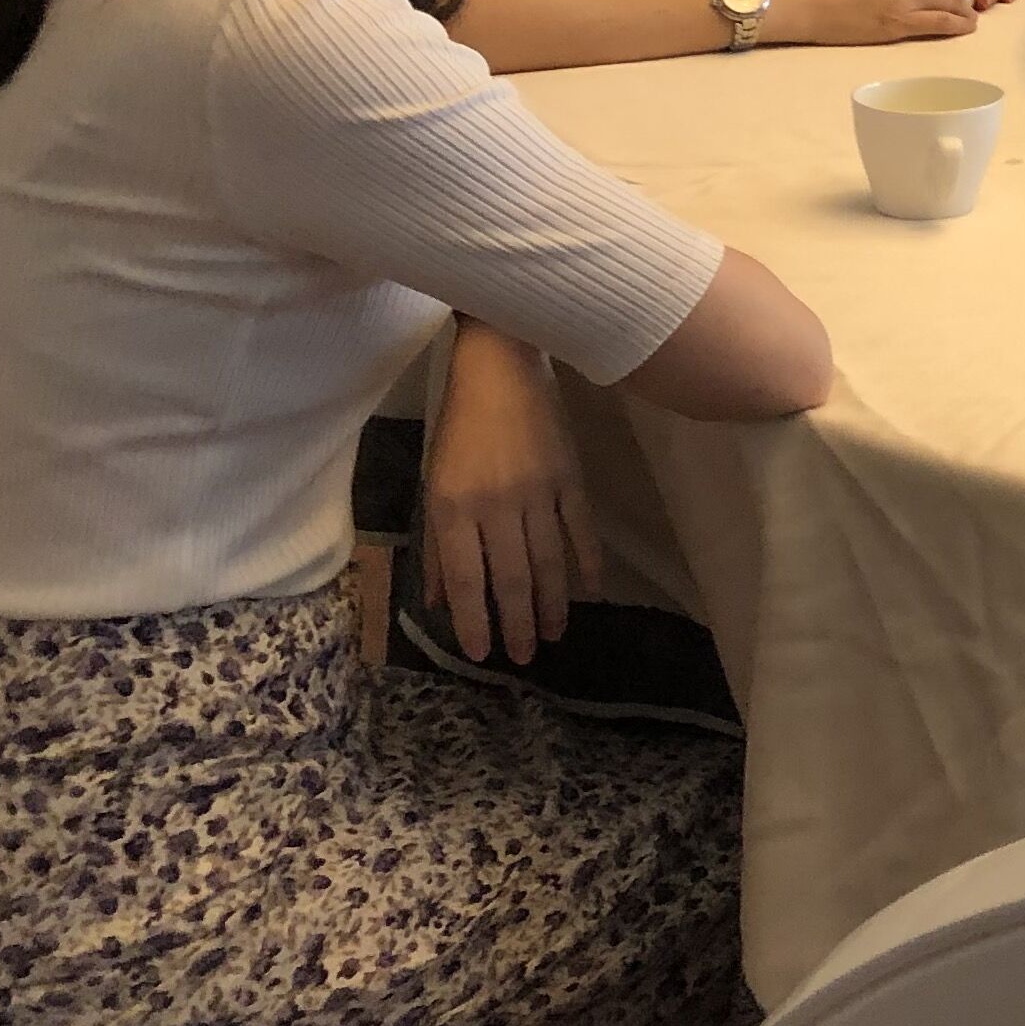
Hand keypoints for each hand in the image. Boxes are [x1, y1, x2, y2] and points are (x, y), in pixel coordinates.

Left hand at [421, 324, 600, 664]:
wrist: (500, 368)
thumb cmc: (458, 428)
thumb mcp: (433, 483)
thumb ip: (437, 543)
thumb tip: (437, 599)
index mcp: (454, 507)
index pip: (467, 577)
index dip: (474, 619)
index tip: (482, 652)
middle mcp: (496, 505)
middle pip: (512, 576)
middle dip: (518, 622)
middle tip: (525, 658)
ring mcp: (538, 491)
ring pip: (548, 560)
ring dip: (553, 602)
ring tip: (555, 634)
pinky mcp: (570, 476)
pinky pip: (580, 528)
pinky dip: (588, 560)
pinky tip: (591, 590)